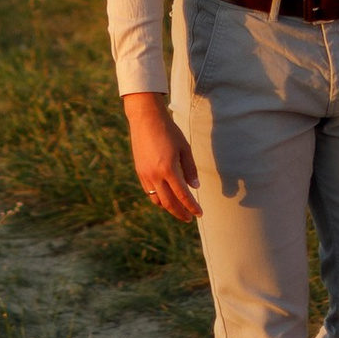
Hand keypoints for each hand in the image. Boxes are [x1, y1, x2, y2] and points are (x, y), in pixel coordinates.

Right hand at [124, 92, 200, 223]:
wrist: (145, 119)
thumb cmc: (169, 131)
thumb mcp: (184, 148)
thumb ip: (190, 169)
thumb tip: (195, 187)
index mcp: (169, 169)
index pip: (183, 195)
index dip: (192, 207)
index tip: (199, 214)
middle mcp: (155, 175)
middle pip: (169, 203)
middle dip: (180, 213)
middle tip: (190, 218)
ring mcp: (145, 175)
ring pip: (157, 200)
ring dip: (169, 208)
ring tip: (179, 210)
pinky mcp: (139, 172)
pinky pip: (149, 191)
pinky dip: (159, 198)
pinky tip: (166, 197)